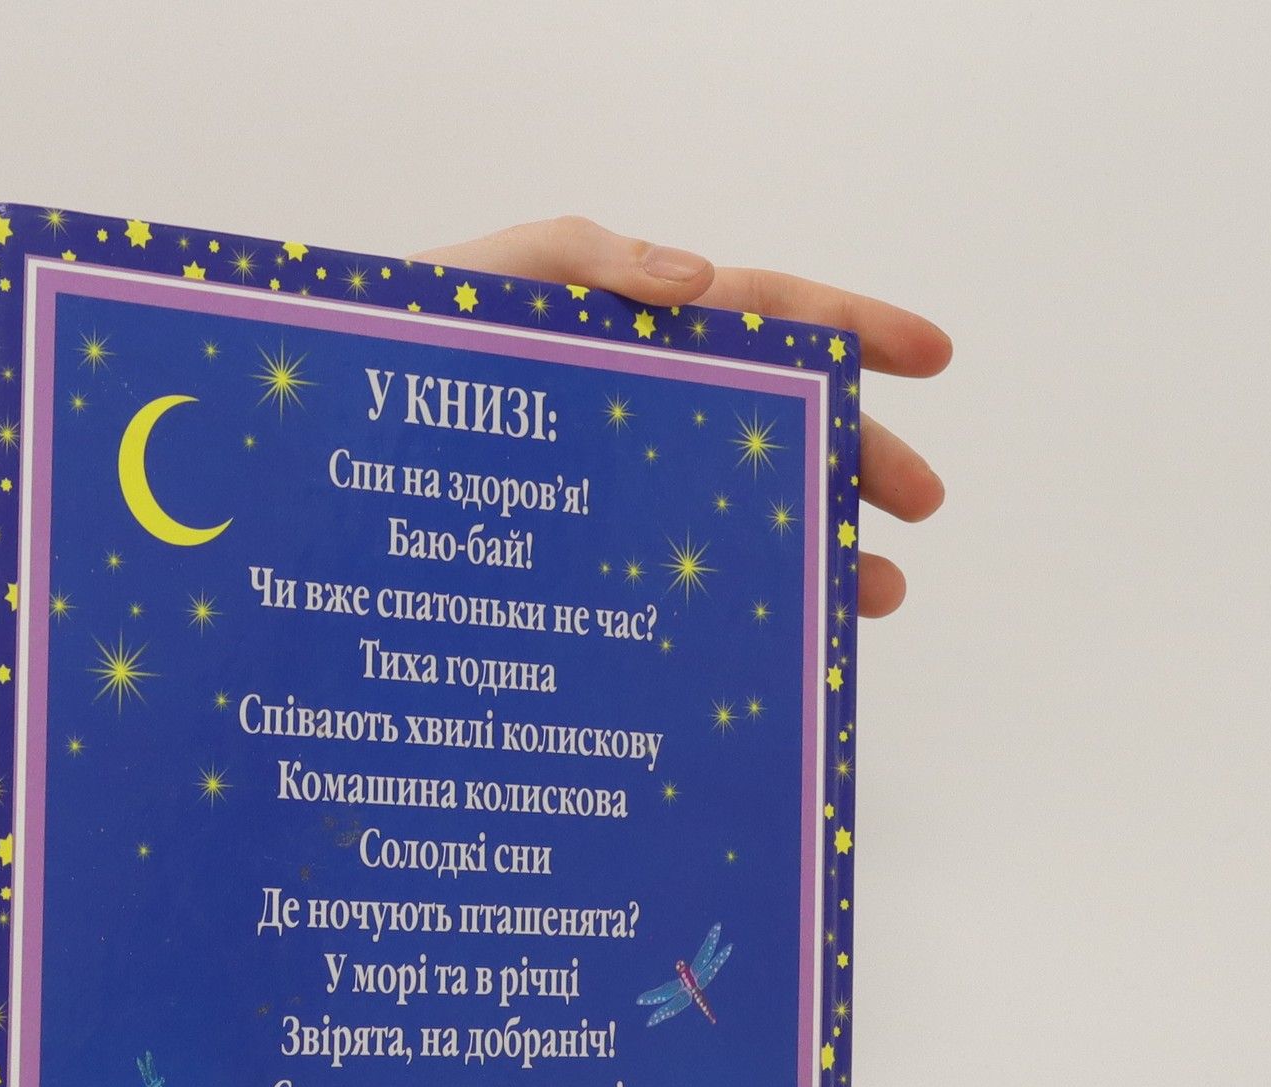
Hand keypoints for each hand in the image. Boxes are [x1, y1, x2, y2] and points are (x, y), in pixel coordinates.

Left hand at [421, 217, 950, 616]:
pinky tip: (764, 639)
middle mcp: (651, 413)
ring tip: (872, 594)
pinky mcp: (588, 555)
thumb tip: (703, 279)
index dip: (856, 331)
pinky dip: (729, 607)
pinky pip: (674, 578)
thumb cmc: (409, 348)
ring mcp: (626, 489)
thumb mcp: (493, 281)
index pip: (774, 318)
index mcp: (644, 335)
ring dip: (815, 547)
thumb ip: (589, 262)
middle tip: (920, 505)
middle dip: (860, 459)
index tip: (933, 357)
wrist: (336, 447)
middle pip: (781, 428)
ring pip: (743, 513)